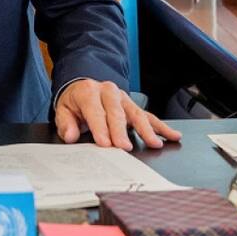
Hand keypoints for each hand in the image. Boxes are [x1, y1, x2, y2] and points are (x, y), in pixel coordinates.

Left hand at [54, 79, 181, 150]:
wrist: (82, 87)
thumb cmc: (75, 103)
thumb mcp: (63, 110)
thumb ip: (66, 124)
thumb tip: (70, 136)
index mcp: (88, 92)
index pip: (95, 111)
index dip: (100, 128)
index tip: (105, 144)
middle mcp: (108, 92)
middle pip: (116, 113)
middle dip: (121, 132)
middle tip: (125, 148)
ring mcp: (123, 98)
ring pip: (136, 113)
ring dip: (146, 129)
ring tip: (154, 143)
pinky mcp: (133, 106)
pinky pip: (148, 116)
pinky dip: (161, 126)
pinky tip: (172, 135)